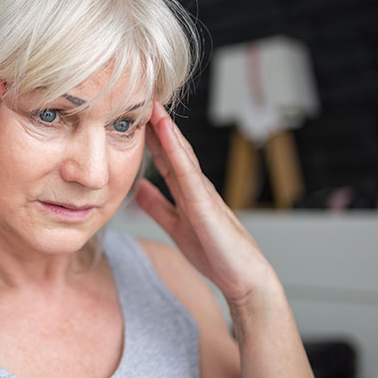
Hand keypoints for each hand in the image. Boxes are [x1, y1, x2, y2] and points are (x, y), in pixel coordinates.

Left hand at [134, 100, 274, 304]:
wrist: (244, 280)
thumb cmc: (215, 255)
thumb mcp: (176, 226)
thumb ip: (158, 207)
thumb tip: (138, 188)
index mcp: (188, 192)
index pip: (165, 158)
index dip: (149, 137)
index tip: (133, 114)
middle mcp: (196, 186)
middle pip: (173, 148)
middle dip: (157, 123)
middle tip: (142, 96)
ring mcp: (203, 193)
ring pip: (181, 153)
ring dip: (166, 128)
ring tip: (152, 104)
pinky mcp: (206, 204)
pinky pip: (187, 172)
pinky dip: (175, 149)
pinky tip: (165, 132)